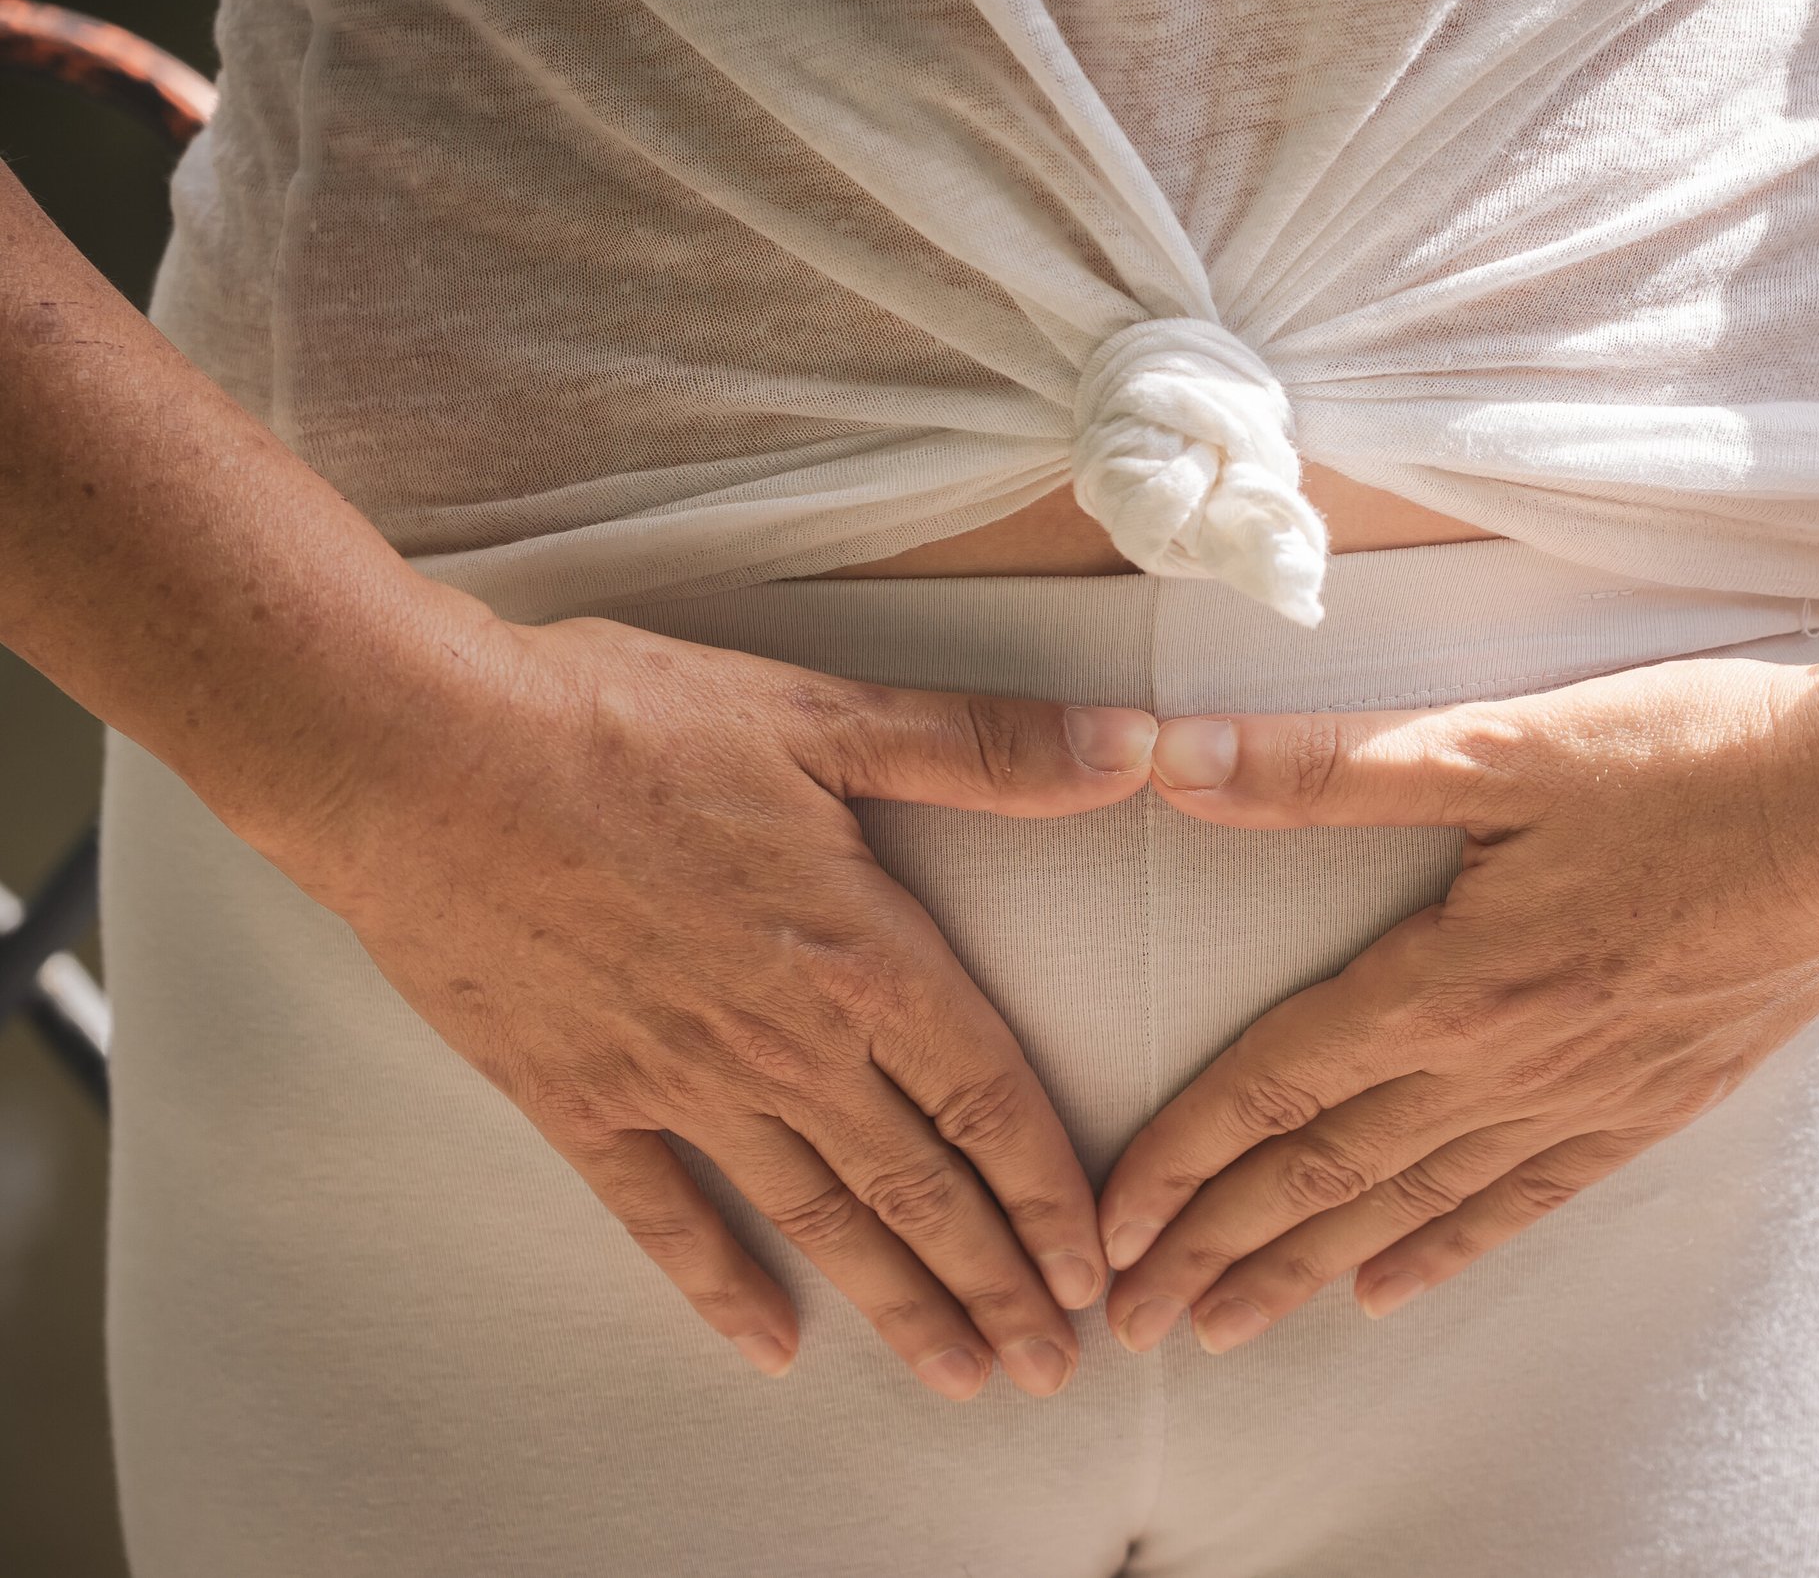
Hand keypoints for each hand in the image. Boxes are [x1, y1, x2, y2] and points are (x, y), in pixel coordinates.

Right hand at [262, 612, 1158, 1396]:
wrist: (416, 757)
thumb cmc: (619, 721)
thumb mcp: (820, 714)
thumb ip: (982, 748)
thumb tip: (1132, 746)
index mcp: (860, 955)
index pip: (990, 1101)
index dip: (1052, 1196)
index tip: (1095, 1275)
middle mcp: (785, 1043)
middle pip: (919, 1189)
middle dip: (997, 1285)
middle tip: (1048, 1368)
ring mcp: (681, 1083)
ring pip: (817, 1220)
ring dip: (896, 1305)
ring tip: (956, 1375)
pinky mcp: (580, 1100)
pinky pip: (666, 1218)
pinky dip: (721, 1287)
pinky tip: (769, 1346)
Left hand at [1096, 633, 1818, 1354]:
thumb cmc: (1703, 757)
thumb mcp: (1508, 744)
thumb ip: (1333, 765)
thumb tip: (1175, 759)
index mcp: (1455, 979)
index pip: (1279, 1084)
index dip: (1182, 1158)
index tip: (1108, 1226)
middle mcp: (1507, 1062)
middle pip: (1327, 1170)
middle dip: (1218, 1248)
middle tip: (1131, 1319)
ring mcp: (1585, 1096)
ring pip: (1413, 1205)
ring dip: (1307, 1270)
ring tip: (1228, 1327)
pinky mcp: (1654, 1102)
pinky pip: (1526, 1200)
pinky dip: (1447, 1250)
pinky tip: (1391, 1290)